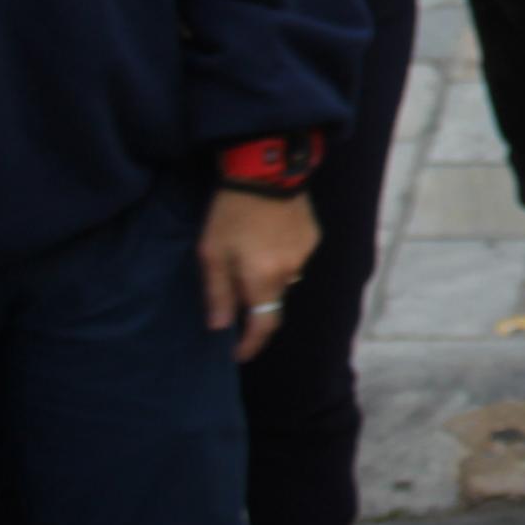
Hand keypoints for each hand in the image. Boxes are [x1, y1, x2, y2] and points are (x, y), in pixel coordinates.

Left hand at [198, 190, 317, 362]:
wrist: (266, 171)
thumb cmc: (231, 213)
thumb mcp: (211, 253)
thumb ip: (217, 293)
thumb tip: (219, 327)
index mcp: (263, 279)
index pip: (262, 325)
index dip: (251, 344)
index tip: (238, 354)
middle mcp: (290, 273)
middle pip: (272, 301)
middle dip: (255, 304)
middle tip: (233, 291)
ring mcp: (305, 255)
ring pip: (283, 280)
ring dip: (267, 277)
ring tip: (249, 254)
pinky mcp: (313, 237)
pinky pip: (294, 258)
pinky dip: (279, 257)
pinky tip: (267, 236)